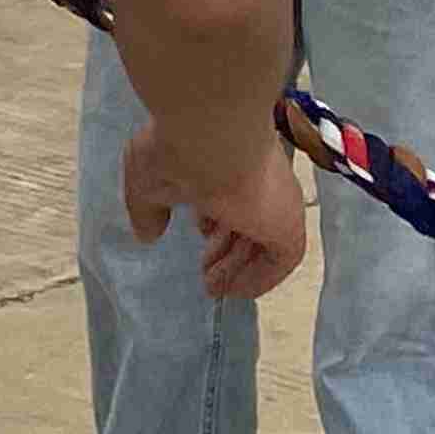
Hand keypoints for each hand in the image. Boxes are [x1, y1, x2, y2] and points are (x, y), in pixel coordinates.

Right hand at [126, 124, 308, 299]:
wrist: (208, 143)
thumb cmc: (176, 154)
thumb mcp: (147, 183)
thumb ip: (148, 210)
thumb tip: (146, 234)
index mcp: (230, 161)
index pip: (231, 195)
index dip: (214, 218)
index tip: (199, 235)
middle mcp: (258, 180)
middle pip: (248, 221)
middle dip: (226, 250)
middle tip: (206, 273)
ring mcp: (276, 202)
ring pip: (262, 241)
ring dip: (237, 267)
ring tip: (213, 287)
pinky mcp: (288, 226)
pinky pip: (278, 261)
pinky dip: (257, 278)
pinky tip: (234, 290)